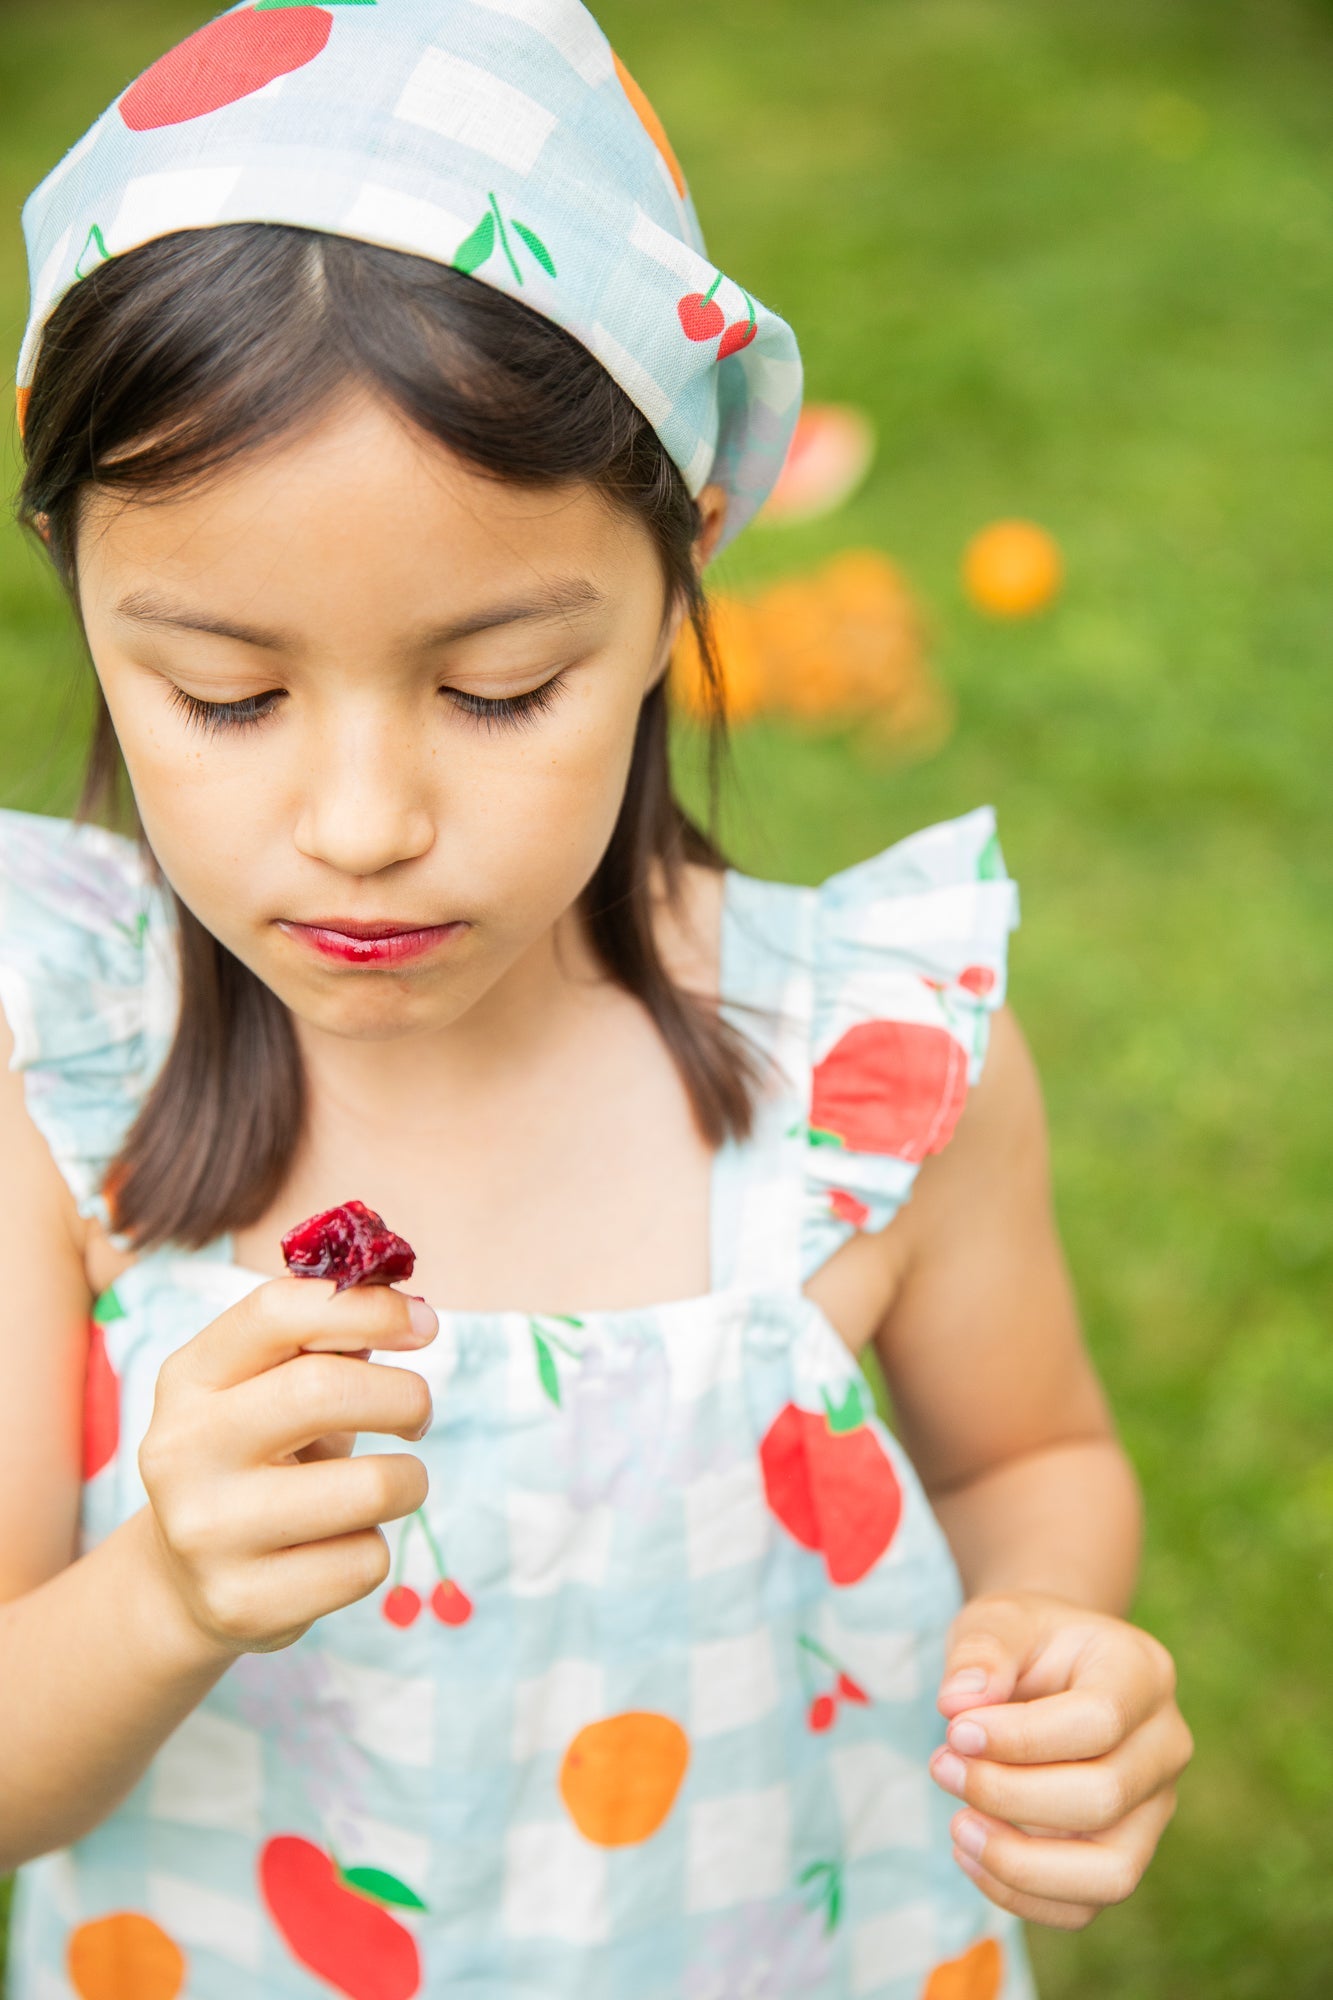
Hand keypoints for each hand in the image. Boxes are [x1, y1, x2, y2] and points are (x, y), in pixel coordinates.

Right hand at [138, 1279, 436, 1656]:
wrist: (184, 1581)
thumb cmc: (258, 1456)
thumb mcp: (267, 1388)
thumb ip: (325, 1340)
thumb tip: (409, 1310)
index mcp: (189, 1378)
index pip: (276, 1313)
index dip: (367, 1308)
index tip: (425, 1327)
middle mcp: (183, 1450)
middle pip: (325, 1390)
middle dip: (405, 1396)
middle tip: (417, 1414)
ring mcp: (206, 1532)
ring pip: (371, 1488)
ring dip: (407, 1481)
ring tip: (384, 1486)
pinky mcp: (243, 1603)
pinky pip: (366, 1562)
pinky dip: (372, 1549)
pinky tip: (333, 1549)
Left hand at [929, 1590, 1192, 1929]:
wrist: (1047, 1666)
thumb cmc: (1023, 1642)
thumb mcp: (998, 1620)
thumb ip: (982, 1651)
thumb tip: (957, 1704)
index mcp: (1142, 1673)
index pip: (1099, 1721)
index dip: (1022, 1738)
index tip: (954, 1732)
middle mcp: (1165, 1746)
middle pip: (1103, 1798)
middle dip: (1008, 1794)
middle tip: (940, 1765)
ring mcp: (1154, 1808)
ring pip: (1109, 1873)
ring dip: (1020, 1863)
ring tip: (957, 1827)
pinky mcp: (1125, 1853)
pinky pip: (1085, 1904)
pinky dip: (1021, 1894)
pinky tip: (969, 1853)